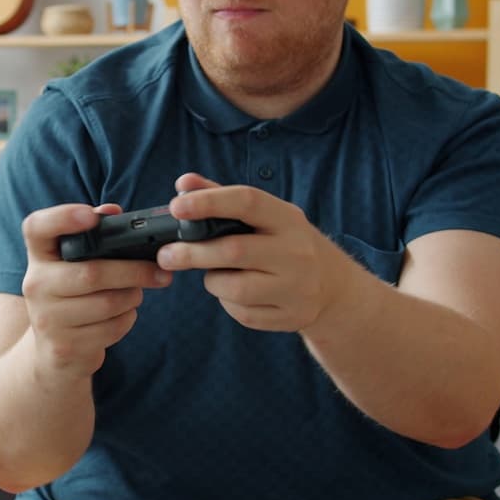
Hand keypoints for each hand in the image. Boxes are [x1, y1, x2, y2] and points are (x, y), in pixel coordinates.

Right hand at [20, 203, 173, 377]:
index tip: (91, 216)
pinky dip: (126, 319)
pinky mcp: (64, 347)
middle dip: (134, 271)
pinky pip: (111, 328)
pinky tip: (122, 315)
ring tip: (135, 293)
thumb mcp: (74, 264)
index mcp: (39, 256)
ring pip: (108, 303)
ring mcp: (47, 319)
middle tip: (160, 271)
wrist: (54, 352)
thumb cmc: (74, 296)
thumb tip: (112, 211)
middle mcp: (36, 285)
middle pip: (92, 273)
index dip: (62, 218)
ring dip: (132, 297)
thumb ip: (93, 235)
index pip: (37, 228)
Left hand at [157, 173, 345, 331]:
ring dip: (213, 280)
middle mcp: (296, 251)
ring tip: (213, 273)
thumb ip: (222, 197)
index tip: (176, 207)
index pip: (247, 202)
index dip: (209, 202)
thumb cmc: (285, 242)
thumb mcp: (265, 216)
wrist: (333, 287)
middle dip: (192, 253)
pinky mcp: (290, 316)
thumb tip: (183, 183)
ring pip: (235, 288)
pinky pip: (243, 313)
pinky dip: (228, 302)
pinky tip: (234, 292)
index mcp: (288, 218)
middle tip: (166, 255)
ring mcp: (297, 287)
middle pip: (234, 250)